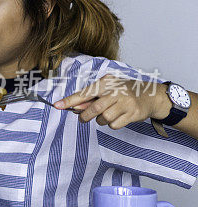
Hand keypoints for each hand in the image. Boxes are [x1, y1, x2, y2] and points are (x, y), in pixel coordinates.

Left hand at [54, 75, 168, 129]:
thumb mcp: (106, 89)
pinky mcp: (133, 113)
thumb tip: (74, 108)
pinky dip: (112, 125)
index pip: (85, 92)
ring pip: (104, 118)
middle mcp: (117, 91)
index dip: (70, 100)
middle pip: (94, 108)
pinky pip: (114, 125)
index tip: (57, 105)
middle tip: (82, 118)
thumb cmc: (122, 92)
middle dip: (85, 116)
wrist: (150, 95)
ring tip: (106, 115)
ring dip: (100, 120)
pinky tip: (117, 118)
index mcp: (107, 82)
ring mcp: (126, 102)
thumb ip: (90, 98)